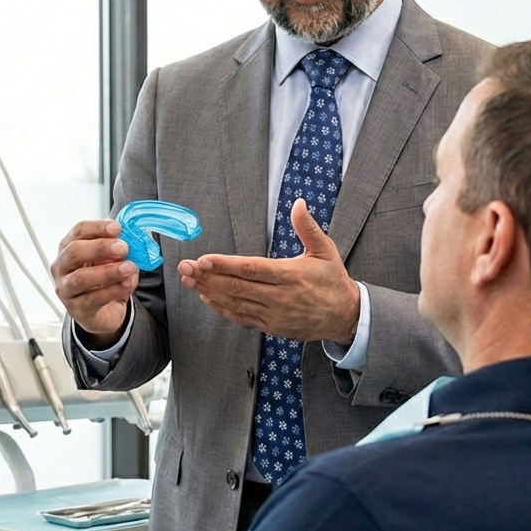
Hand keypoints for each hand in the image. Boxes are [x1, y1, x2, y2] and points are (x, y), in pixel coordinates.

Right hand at [52, 219, 137, 347]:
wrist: (104, 312)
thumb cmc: (104, 280)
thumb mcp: (112, 260)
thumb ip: (119, 250)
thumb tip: (133, 241)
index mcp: (69, 247)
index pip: (79, 231)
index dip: (97, 227)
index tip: (116, 228)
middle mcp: (62, 267)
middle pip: (74, 252)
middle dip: (100, 248)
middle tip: (123, 248)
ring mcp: (66, 289)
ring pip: (81, 278)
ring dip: (108, 271)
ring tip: (129, 268)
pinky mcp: (76, 308)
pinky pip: (92, 299)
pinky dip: (112, 290)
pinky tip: (126, 284)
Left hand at [178, 199, 360, 342]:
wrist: (345, 316)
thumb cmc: (334, 281)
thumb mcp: (325, 250)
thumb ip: (308, 227)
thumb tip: (298, 203)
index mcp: (291, 276)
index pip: (252, 269)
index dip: (225, 265)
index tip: (204, 259)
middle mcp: (279, 297)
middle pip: (237, 287)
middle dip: (208, 277)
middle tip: (185, 268)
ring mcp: (273, 315)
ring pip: (235, 303)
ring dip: (209, 292)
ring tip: (189, 281)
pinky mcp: (271, 327)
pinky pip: (241, 318)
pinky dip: (222, 308)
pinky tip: (207, 298)